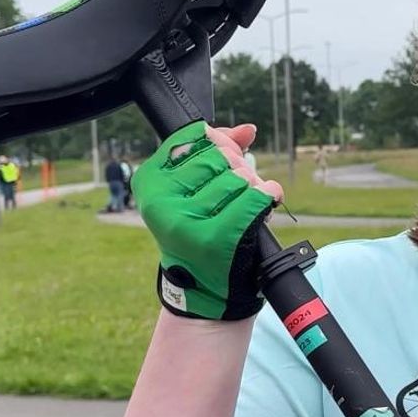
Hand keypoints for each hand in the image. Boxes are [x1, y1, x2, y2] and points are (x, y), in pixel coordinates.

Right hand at [131, 121, 283, 319]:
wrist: (201, 286)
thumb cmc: (199, 229)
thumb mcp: (193, 188)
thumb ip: (217, 150)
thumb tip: (246, 130)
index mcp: (149, 181)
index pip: (195, 137)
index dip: (219, 145)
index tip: (221, 165)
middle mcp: (161, 200)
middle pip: (221, 156)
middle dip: (239, 169)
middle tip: (236, 192)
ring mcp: (186, 220)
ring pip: (240, 177)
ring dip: (254, 187)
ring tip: (246, 205)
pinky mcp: (215, 238)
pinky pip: (255, 199)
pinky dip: (268, 197)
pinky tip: (266, 203)